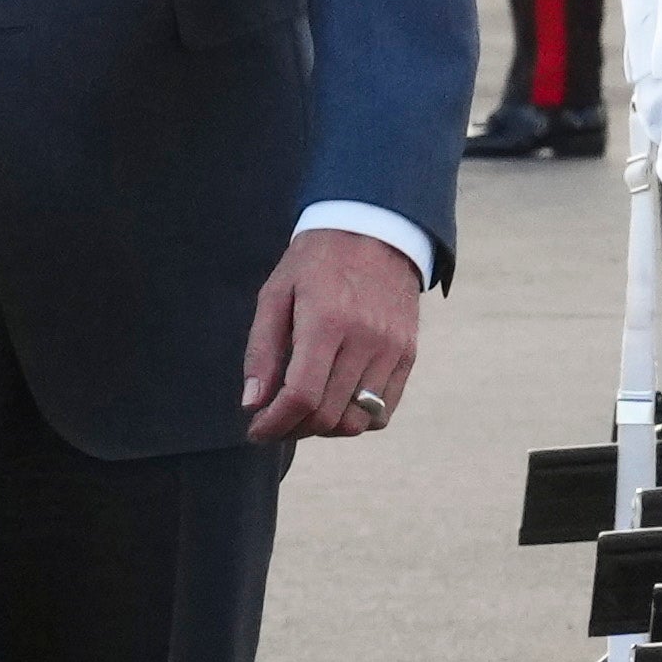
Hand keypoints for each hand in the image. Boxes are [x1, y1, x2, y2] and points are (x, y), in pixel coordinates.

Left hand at [244, 226, 425, 442]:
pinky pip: (383, 412)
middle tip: (273, 422)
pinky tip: (334, 405)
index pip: (301, 396)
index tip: (256, 431)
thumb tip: (253, 404)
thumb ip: (262, 350)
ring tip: (303, 415)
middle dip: (292, 430)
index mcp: (326, 321)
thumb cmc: (316, 262)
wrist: (375, 230)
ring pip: (356, 421)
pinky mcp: (408, 355)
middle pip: (328, 415)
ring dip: (323, 430)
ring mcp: (392, 350)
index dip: (274, 424)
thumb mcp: (276, 294)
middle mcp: (365, 339)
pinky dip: (355, 420)